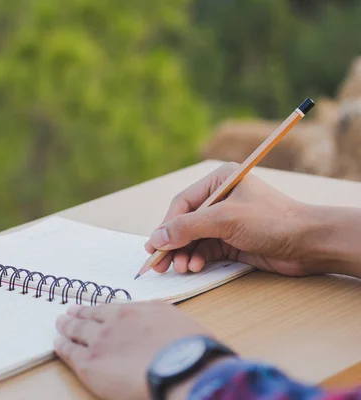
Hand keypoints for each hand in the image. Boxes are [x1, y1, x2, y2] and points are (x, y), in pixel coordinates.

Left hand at [54, 301, 217, 399]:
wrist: (182, 368)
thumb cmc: (187, 349)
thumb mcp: (172, 318)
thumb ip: (153, 315)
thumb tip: (148, 317)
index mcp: (133, 311)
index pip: (106, 308)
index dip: (94, 309)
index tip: (88, 308)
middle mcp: (113, 322)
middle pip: (88, 317)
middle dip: (76, 314)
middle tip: (67, 313)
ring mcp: (99, 341)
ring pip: (76, 331)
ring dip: (66, 327)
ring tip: (60, 325)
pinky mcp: (90, 363)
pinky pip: (69, 352)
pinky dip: (61, 345)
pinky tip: (58, 343)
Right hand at [144, 162, 316, 276]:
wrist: (309, 244)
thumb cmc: (272, 221)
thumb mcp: (225, 220)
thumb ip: (188, 228)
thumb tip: (156, 238)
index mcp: (219, 181)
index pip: (182, 203)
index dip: (166, 225)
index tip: (154, 245)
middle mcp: (220, 199)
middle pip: (185, 222)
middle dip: (173, 243)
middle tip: (158, 263)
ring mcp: (225, 221)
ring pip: (193, 239)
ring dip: (184, 254)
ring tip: (180, 267)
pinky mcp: (231, 241)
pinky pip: (205, 250)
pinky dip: (197, 259)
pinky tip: (194, 266)